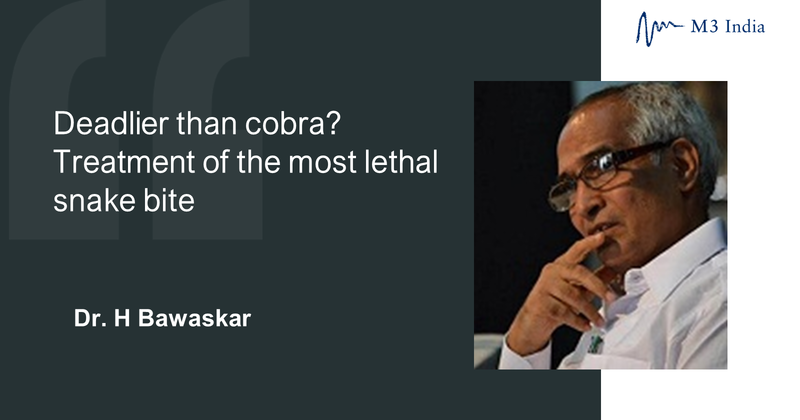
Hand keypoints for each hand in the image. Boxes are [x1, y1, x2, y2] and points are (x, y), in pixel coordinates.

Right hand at [506, 232, 617, 355]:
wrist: (532, 322)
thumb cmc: (556, 302)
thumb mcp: (576, 289)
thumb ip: (593, 280)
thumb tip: (614, 270)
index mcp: (562, 266)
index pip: (576, 250)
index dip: (589, 243)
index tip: (602, 236)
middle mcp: (552, 272)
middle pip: (578, 273)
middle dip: (598, 285)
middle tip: (612, 297)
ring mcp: (546, 287)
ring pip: (573, 296)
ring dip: (590, 311)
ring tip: (600, 321)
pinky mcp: (542, 303)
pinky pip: (565, 312)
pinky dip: (578, 321)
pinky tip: (586, 325)